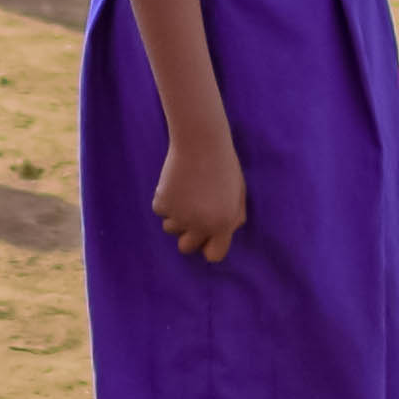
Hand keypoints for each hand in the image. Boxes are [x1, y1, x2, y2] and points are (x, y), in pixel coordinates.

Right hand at [150, 117, 247, 261]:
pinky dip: (165, 199)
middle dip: (187, 234)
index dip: (209, 246)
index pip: (215, 255)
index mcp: (222, 224)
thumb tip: (222, 234)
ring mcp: (179, 216)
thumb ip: (233, 217)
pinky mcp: (162, 203)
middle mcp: (200, 225)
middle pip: (186, 247)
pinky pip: (160, 210)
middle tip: (190, 214)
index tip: (206, 236)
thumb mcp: (238, 194)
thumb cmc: (223, 166)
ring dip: (175, 216)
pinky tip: (175, 183)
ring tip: (184, 192)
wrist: (200, 143)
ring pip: (170, 228)